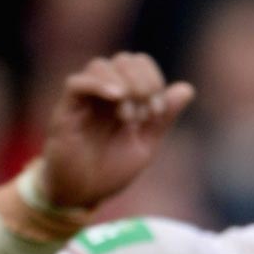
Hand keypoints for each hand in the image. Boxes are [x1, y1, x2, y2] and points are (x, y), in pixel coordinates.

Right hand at [38, 54, 194, 211]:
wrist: (83, 192)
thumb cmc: (111, 170)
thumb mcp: (146, 144)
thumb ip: (163, 118)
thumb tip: (187, 88)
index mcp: (124, 98)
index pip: (139, 63)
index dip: (153, 79)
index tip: (156, 112)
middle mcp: (103, 93)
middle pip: (123, 60)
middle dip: (143, 83)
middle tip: (146, 115)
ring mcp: (84, 99)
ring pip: (100, 66)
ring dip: (123, 87)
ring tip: (128, 117)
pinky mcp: (67, 110)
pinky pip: (77, 83)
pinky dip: (99, 85)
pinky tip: (116, 98)